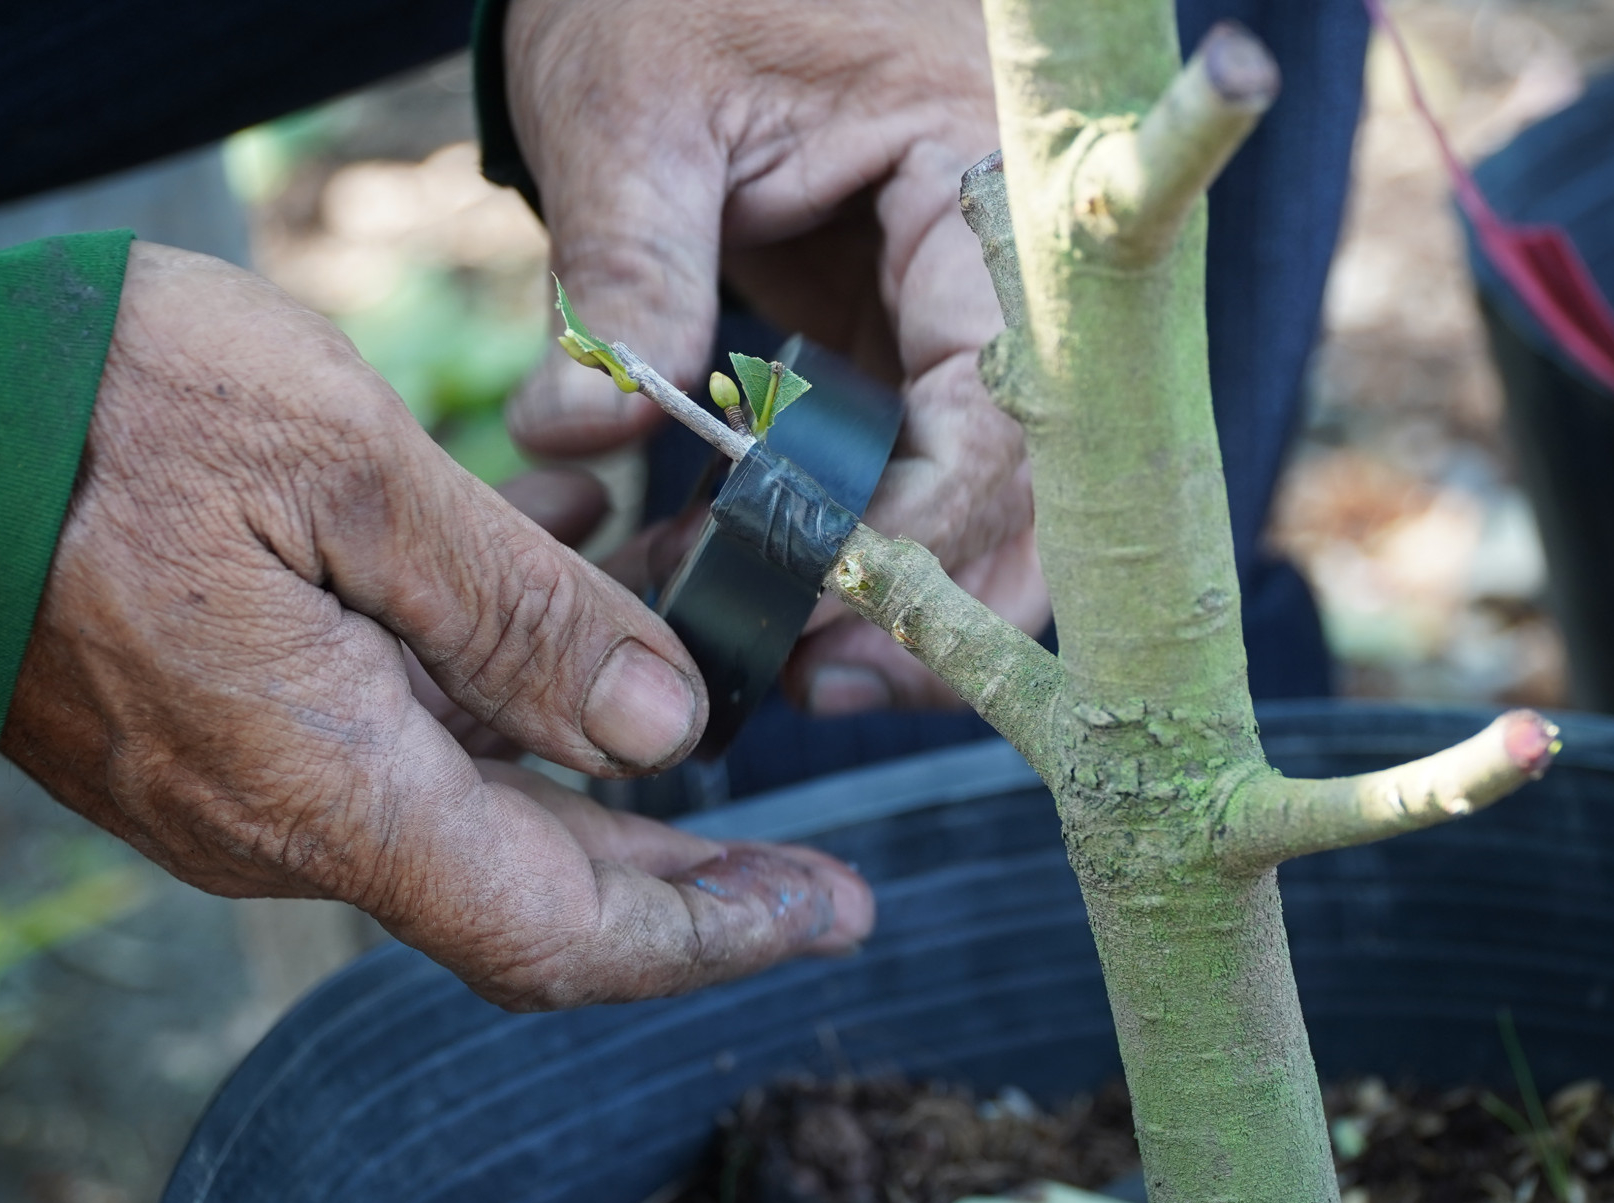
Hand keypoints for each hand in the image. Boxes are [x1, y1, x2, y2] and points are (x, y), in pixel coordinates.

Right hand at [1, 243, 870, 1009]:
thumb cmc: (101, 417)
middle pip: (533, 888)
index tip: (828, 912)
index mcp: (329, 784)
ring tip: (720, 692)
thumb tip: (667, 730)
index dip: (710, 935)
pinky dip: (507, 708)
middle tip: (813, 866)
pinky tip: (573, 603)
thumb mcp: (345, 471)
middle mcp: (291, 823)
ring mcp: (251, 787)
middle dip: (687, 879)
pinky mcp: (228, 732)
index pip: (558, 928)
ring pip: (474, 814)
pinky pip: (401, 754)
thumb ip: (516, 611)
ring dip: (604, 770)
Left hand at [502, 0, 1048, 713]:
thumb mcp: (631, 108)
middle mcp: (1006, 272)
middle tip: (804, 683)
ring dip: (899, 606)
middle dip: (931, 607)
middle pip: (1031, 491)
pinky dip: (850, 555)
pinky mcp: (907, 354)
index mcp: (980, 187)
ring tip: (774, 668)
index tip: (815, 609)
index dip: (923, 531)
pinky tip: (751, 593)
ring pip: (990, 511)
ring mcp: (962, 321)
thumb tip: (582, 441)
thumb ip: (625, 271)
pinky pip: (916, 484)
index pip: (1002, 404)